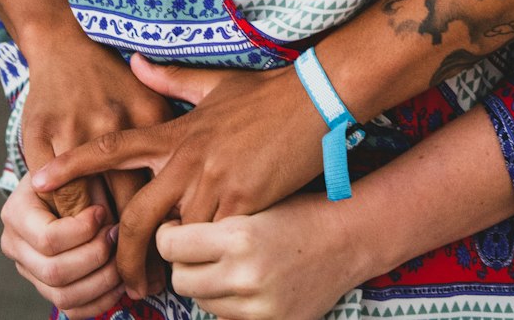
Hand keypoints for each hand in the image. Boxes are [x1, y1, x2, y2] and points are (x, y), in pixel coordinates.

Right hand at [0, 172, 127, 318]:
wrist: (64, 181)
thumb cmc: (76, 170)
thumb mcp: (76, 165)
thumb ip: (84, 183)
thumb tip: (101, 214)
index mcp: (16, 212)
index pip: (48, 238)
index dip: (82, 230)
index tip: (104, 212)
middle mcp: (15, 245)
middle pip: (54, 272)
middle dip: (95, 256)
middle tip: (117, 235)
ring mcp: (29, 270)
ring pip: (63, 296)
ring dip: (101, 282)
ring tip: (123, 258)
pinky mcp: (46, 287)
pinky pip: (71, 309)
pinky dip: (100, 300)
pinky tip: (120, 280)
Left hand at [32, 54, 326, 297]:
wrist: (315, 100)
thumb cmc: (266, 94)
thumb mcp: (215, 85)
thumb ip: (170, 80)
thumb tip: (134, 62)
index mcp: (174, 133)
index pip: (111, 148)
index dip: (73, 165)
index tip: (37, 183)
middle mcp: (185, 159)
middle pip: (136, 216)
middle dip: (124, 256)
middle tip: (123, 282)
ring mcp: (212, 182)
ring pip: (175, 236)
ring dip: (172, 263)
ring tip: (167, 284)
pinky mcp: (241, 202)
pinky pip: (214, 241)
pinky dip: (209, 257)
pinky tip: (210, 268)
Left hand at [159, 196, 356, 319]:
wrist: (346, 239)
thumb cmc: (297, 211)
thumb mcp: (252, 204)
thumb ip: (212, 223)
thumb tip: (167, 235)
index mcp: (238, 237)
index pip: (171, 245)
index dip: (167, 234)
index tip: (174, 228)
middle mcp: (244, 276)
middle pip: (182, 279)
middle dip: (182, 262)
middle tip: (195, 247)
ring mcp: (257, 308)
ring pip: (202, 301)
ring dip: (205, 284)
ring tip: (224, 263)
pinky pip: (227, 318)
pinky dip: (228, 302)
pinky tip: (242, 282)